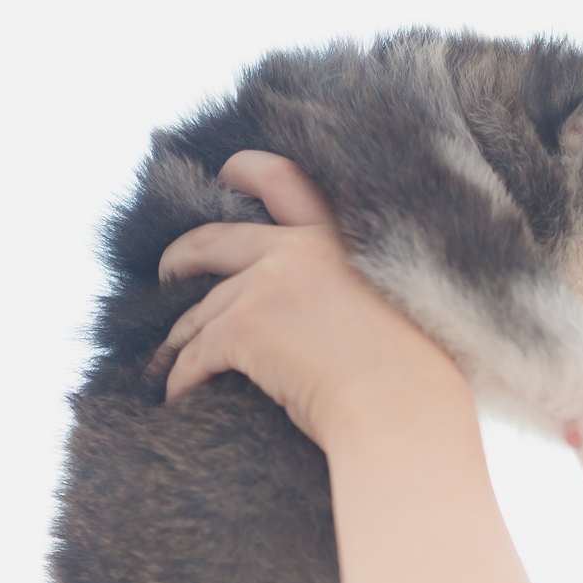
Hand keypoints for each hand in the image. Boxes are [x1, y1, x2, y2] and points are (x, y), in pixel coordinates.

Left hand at [154, 151, 469, 448]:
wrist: (402, 412)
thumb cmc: (415, 382)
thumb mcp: (399, 306)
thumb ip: (359, 290)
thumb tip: (329, 313)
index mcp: (342, 237)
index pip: (285, 181)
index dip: (248, 171)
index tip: (227, 172)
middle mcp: (300, 248)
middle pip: (214, 240)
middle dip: (181, 257)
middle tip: (167, 274)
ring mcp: (268, 284)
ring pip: (201, 310)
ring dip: (180, 338)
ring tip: (168, 361)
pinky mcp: (243, 326)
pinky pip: (195, 353)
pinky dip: (181, 375)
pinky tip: (176, 393)